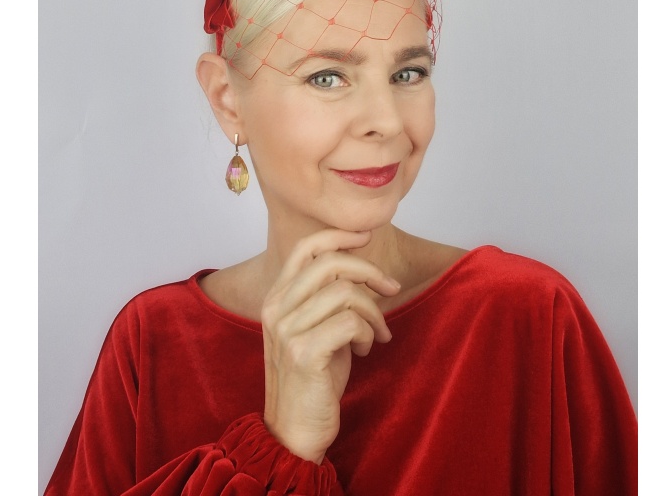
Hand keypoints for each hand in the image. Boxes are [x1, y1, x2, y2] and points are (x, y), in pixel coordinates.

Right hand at [261, 229, 400, 463]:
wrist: (293, 432)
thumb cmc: (313, 379)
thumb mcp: (314, 329)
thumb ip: (326, 298)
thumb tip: (362, 270)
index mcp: (276, 298)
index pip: (305, 247)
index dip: (339, 235)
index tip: (366, 237)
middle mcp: (276, 309)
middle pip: (330, 263)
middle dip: (369, 271)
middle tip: (391, 289)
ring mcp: (287, 330)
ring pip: (345, 292)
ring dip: (373, 312)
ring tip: (376, 334)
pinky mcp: (304, 353)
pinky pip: (350, 322)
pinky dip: (367, 332)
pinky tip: (365, 350)